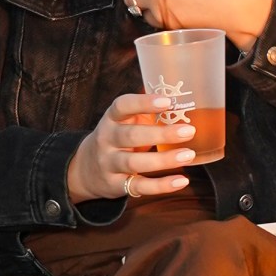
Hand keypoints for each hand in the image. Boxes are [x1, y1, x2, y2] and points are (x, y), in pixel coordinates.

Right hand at [66, 91, 198, 202]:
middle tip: (189, 131)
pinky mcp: (116, 185)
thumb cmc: (117, 137)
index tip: (168, 101)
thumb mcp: (124, 120)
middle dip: (161, 134)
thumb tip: (179, 89)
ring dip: (163, 160)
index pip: (122, 106)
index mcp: (111, 118)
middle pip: (131, 136)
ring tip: (189, 155)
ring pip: (134, 162)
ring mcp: (109, 164)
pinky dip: (161, 186)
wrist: (86, 169)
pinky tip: (182, 180)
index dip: (143, 102)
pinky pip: (139, 186)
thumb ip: (146, 108)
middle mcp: (107, 140)